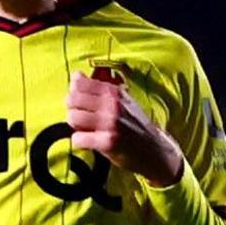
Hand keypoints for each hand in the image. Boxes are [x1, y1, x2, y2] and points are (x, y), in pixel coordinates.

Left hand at [65, 65, 184, 187]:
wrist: (154, 149)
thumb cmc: (133, 124)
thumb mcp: (120, 101)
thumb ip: (97, 88)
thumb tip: (76, 75)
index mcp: (113, 91)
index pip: (79, 83)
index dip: (74, 95)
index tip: (83, 104)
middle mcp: (112, 104)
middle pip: (71, 100)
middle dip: (73, 110)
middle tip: (85, 120)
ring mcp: (110, 122)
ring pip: (72, 118)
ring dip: (76, 126)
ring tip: (89, 130)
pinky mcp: (107, 141)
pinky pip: (77, 138)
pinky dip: (81, 142)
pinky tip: (92, 142)